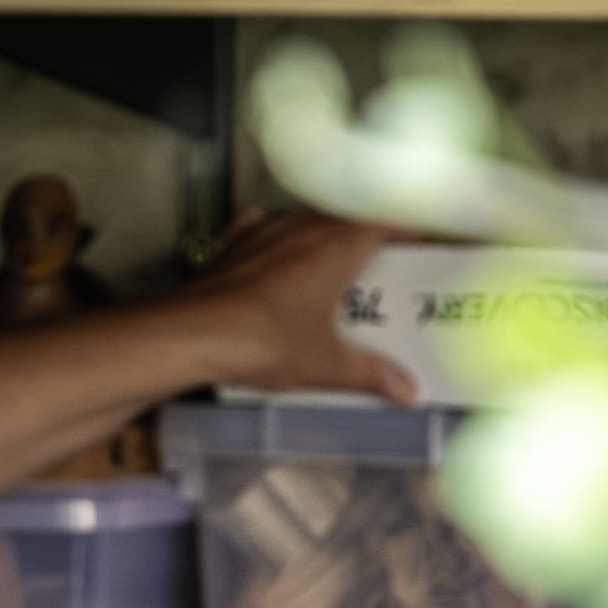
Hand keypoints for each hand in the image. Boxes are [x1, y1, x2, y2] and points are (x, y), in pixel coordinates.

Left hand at [181, 208, 416, 404]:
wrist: (189, 334)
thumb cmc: (264, 342)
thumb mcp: (324, 364)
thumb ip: (370, 374)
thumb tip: (409, 392)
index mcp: (337, 245)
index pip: (384, 218)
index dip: (405, 226)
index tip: (418, 243)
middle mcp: (303, 226)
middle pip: (346, 216)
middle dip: (366, 234)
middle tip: (379, 263)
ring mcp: (263, 229)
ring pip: (304, 217)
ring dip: (321, 232)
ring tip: (330, 261)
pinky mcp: (231, 242)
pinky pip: (260, 225)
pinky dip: (273, 233)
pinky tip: (272, 248)